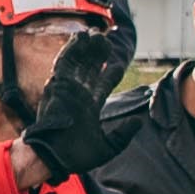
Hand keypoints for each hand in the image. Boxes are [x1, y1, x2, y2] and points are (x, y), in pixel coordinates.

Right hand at [20, 27, 135, 181]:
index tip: (118, 65)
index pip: (102, 84)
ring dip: (86, 48)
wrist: (55, 158)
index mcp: (89, 107)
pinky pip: (63, 63)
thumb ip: (124, 133)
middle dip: (98, 54)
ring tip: (96, 34)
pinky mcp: (57, 86)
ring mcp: (67, 89)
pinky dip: (71, 50)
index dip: (111, 73)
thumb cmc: (77, 156)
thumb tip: (139, 122)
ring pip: (78, 62)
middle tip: (106, 40)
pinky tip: (79, 38)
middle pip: (90, 68)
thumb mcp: (109, 146)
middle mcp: (78, 95)